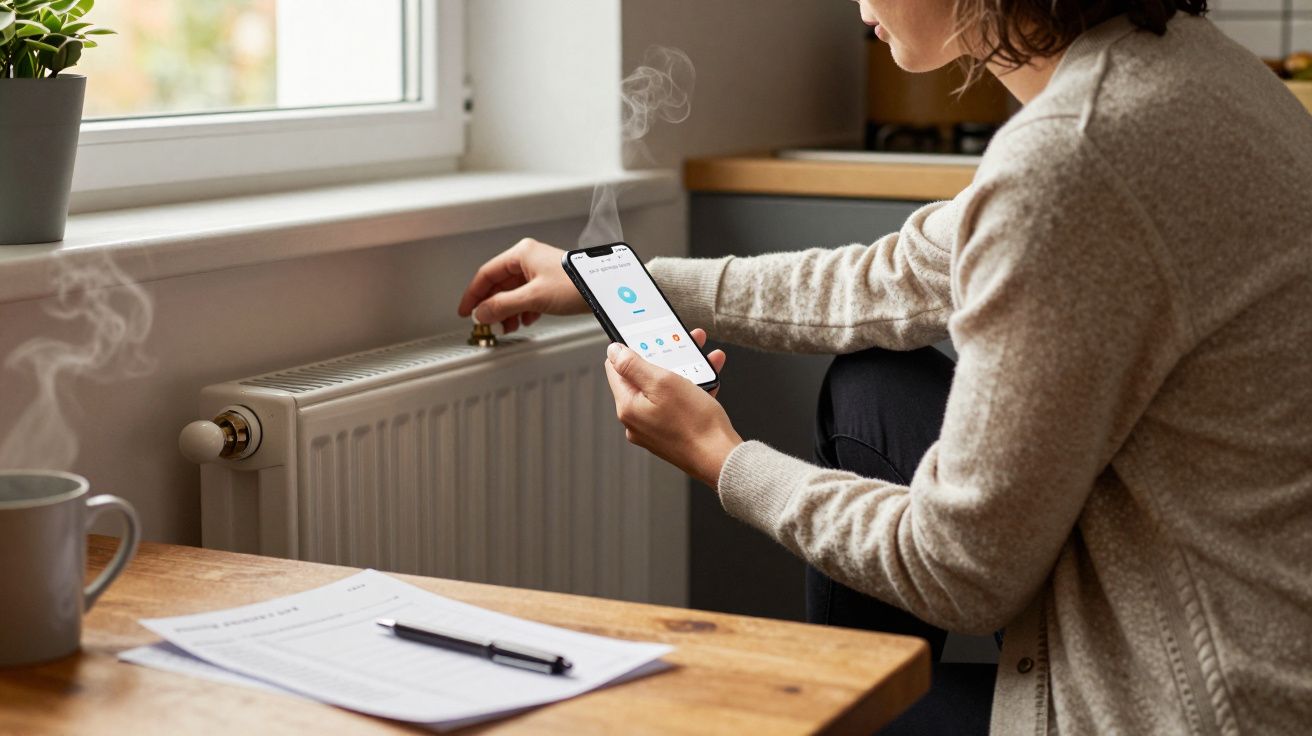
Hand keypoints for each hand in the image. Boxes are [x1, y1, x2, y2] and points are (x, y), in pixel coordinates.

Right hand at [457, 238, 588, 332]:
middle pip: (499, 285)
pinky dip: (522, 310)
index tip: (465, 311)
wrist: (604, 288)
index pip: (486, 274)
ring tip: (507, 326)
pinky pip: (527, 297)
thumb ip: (503, 306)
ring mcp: (539, 270)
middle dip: (493, 306)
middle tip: (486, 323)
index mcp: (521, 254)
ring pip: (513, 293)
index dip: (473, 295)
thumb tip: (482, 312)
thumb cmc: (575, 283)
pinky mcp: (549, 282)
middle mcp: (528, 259)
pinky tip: (525, 320)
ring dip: (507, 311)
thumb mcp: (533, 297)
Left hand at [604, 329, 742, 487]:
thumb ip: (633, 365)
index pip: (616, 369)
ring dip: (683, 370)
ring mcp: (654, 429)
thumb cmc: (695, 424)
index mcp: (627, 407)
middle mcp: (636, 420)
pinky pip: (677, 405)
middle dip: (665, 357)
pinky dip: (691, 389)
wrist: (720, 459)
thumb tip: (613, 351)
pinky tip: (708, 379)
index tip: (647, 338)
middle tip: (682, 343)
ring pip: (664, 390)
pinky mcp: (671, 434)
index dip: (630, 350)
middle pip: (643, 378)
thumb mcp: (663, 383)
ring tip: (703, 358)